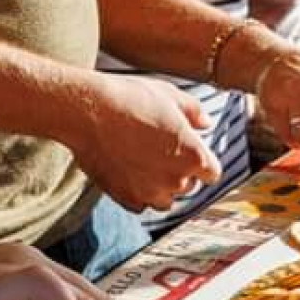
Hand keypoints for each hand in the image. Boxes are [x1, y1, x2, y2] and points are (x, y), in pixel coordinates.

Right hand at [69, 73, 220, 212]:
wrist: (88, 112)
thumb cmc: (130, 99)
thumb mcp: (170, 96)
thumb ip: (194, 112)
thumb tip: (205, 124)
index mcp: (194, 156)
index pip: (212, 173)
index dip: (202, 162)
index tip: (191, 152)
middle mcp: (176, 181)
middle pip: (188, 186)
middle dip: (180, 172)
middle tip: (160, 150)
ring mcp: (150, 193)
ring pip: (165, 199)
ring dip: (160, 186)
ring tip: (144, 163)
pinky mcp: (125, 198)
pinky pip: (140, 203)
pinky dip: (137, 192)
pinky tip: (128, 171)